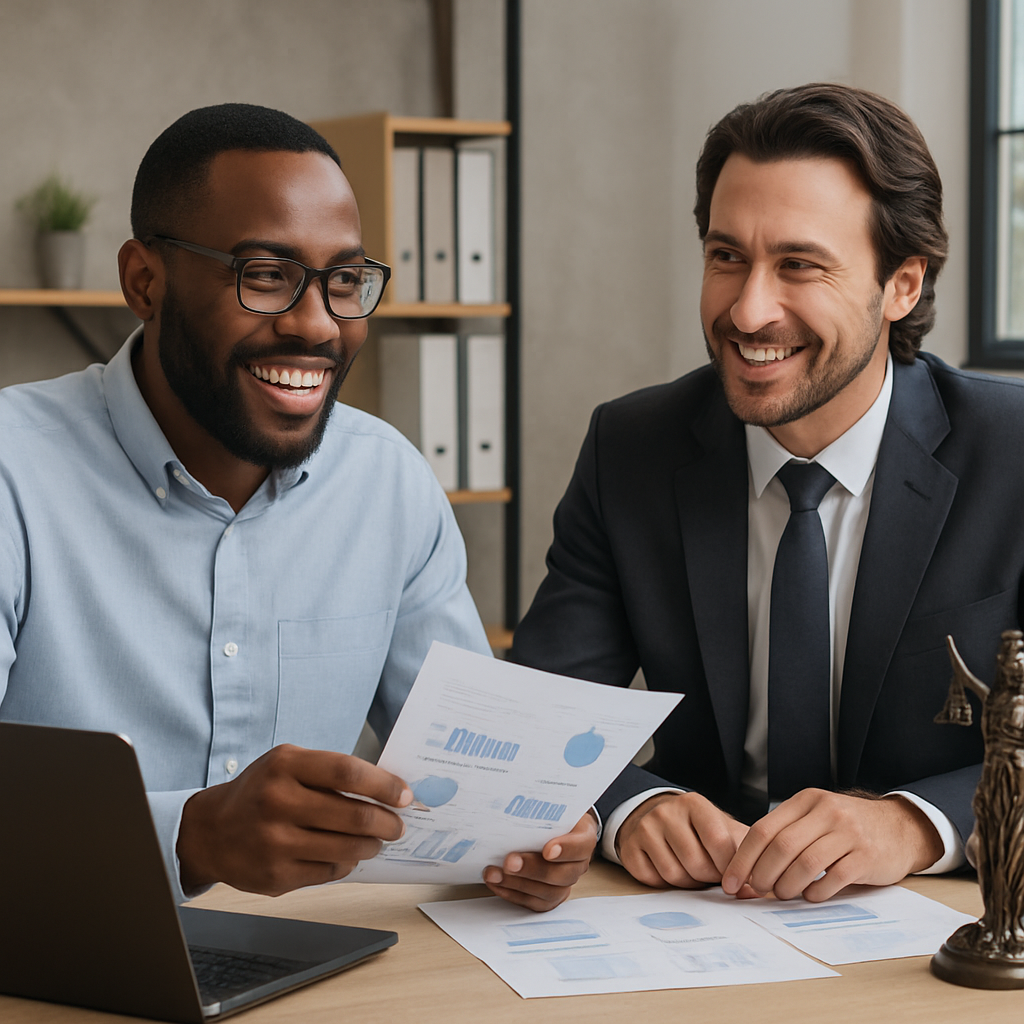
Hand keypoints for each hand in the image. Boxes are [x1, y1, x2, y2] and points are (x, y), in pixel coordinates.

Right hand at [177, 744, 411, 895]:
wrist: (210, 832)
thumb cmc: (261, 791)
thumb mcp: (287, 764)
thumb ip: (330, 772)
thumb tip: (386, 789)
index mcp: (285, 765)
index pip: (347, 772)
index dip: (383, 785)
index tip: (404, 795)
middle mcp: (278, 802)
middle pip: (353, 816)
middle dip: (386, 823)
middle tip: (397, 825)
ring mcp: (275, 842)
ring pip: (347, 849)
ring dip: (372, 846)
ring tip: (377, 841)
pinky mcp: (275, 876)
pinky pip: (329, 871)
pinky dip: (346, 863)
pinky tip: (347, 854)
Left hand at [482, 810, 597, 911]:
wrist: (557, 829)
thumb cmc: (554, 816)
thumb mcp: (555, 804)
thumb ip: (543, 806)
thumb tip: (515, 798)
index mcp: (583, 838)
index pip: (580, 846)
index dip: (566, 849)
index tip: (548, 850)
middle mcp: (578, 865)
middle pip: (562, 874)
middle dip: (533, 869)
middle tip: (510, 862)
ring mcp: (564, 884)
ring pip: (547, 892)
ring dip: (517, 884)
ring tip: (494, 873)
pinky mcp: (549, 897)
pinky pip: (533, 902)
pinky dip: (512, 894)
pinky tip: (496, 883)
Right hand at [616, 791, 757, 895]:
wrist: (659, 817)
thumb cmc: (698, 829)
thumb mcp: (723, 829)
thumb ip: (744, 855)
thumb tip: (755, 891)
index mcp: (694, 804)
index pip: (718, 842)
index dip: (728, 867)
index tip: (731, 875)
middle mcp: (666, 812)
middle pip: (696, 863)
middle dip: (708, 877)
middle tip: (710, 873)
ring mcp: (645, 828)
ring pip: (673, 874)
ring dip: (688, 882)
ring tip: (691, 870)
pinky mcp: (629, 848)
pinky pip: (652, 880)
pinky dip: (665, 884)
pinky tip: (671, 868)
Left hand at [721, 789, 944, 901]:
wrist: (898, 827)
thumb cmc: (846, 827)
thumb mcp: (815, 816)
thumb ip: (786, 831)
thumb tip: (747, 865)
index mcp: (806, 801)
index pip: (763, 829)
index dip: (743, 858)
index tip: (730, 881)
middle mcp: (826, 811)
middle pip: (781, 846)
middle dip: (762, 874)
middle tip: (755, 890)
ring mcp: (849, 832)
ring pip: (806, 863)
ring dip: (787, 885)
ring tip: (782, 894)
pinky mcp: (867, 856)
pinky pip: (834, 878)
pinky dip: (816, 892)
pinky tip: (810, 896)